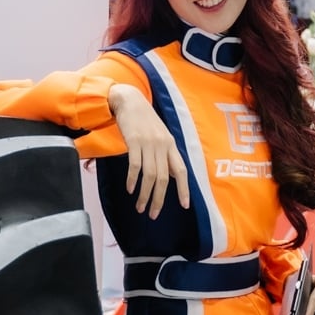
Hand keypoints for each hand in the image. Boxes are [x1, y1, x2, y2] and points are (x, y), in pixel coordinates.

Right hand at [110, 84, 189, 218]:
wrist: (129, 100)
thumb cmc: (144, 120)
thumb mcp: (160, 135)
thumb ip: (166, 154)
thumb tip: (171, 175)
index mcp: (171, 144)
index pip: (181, 170)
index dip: (184, 189)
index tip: (185, 205)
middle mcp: (162, 145)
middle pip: (164, 178)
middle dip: (159, 199)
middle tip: (153, 214)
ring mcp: (148, 143)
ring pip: (150, 175)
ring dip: (144, 194)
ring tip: (140, 207)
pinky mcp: (134, 140)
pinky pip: (135, 165)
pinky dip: (133, 179)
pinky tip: (130, 189)